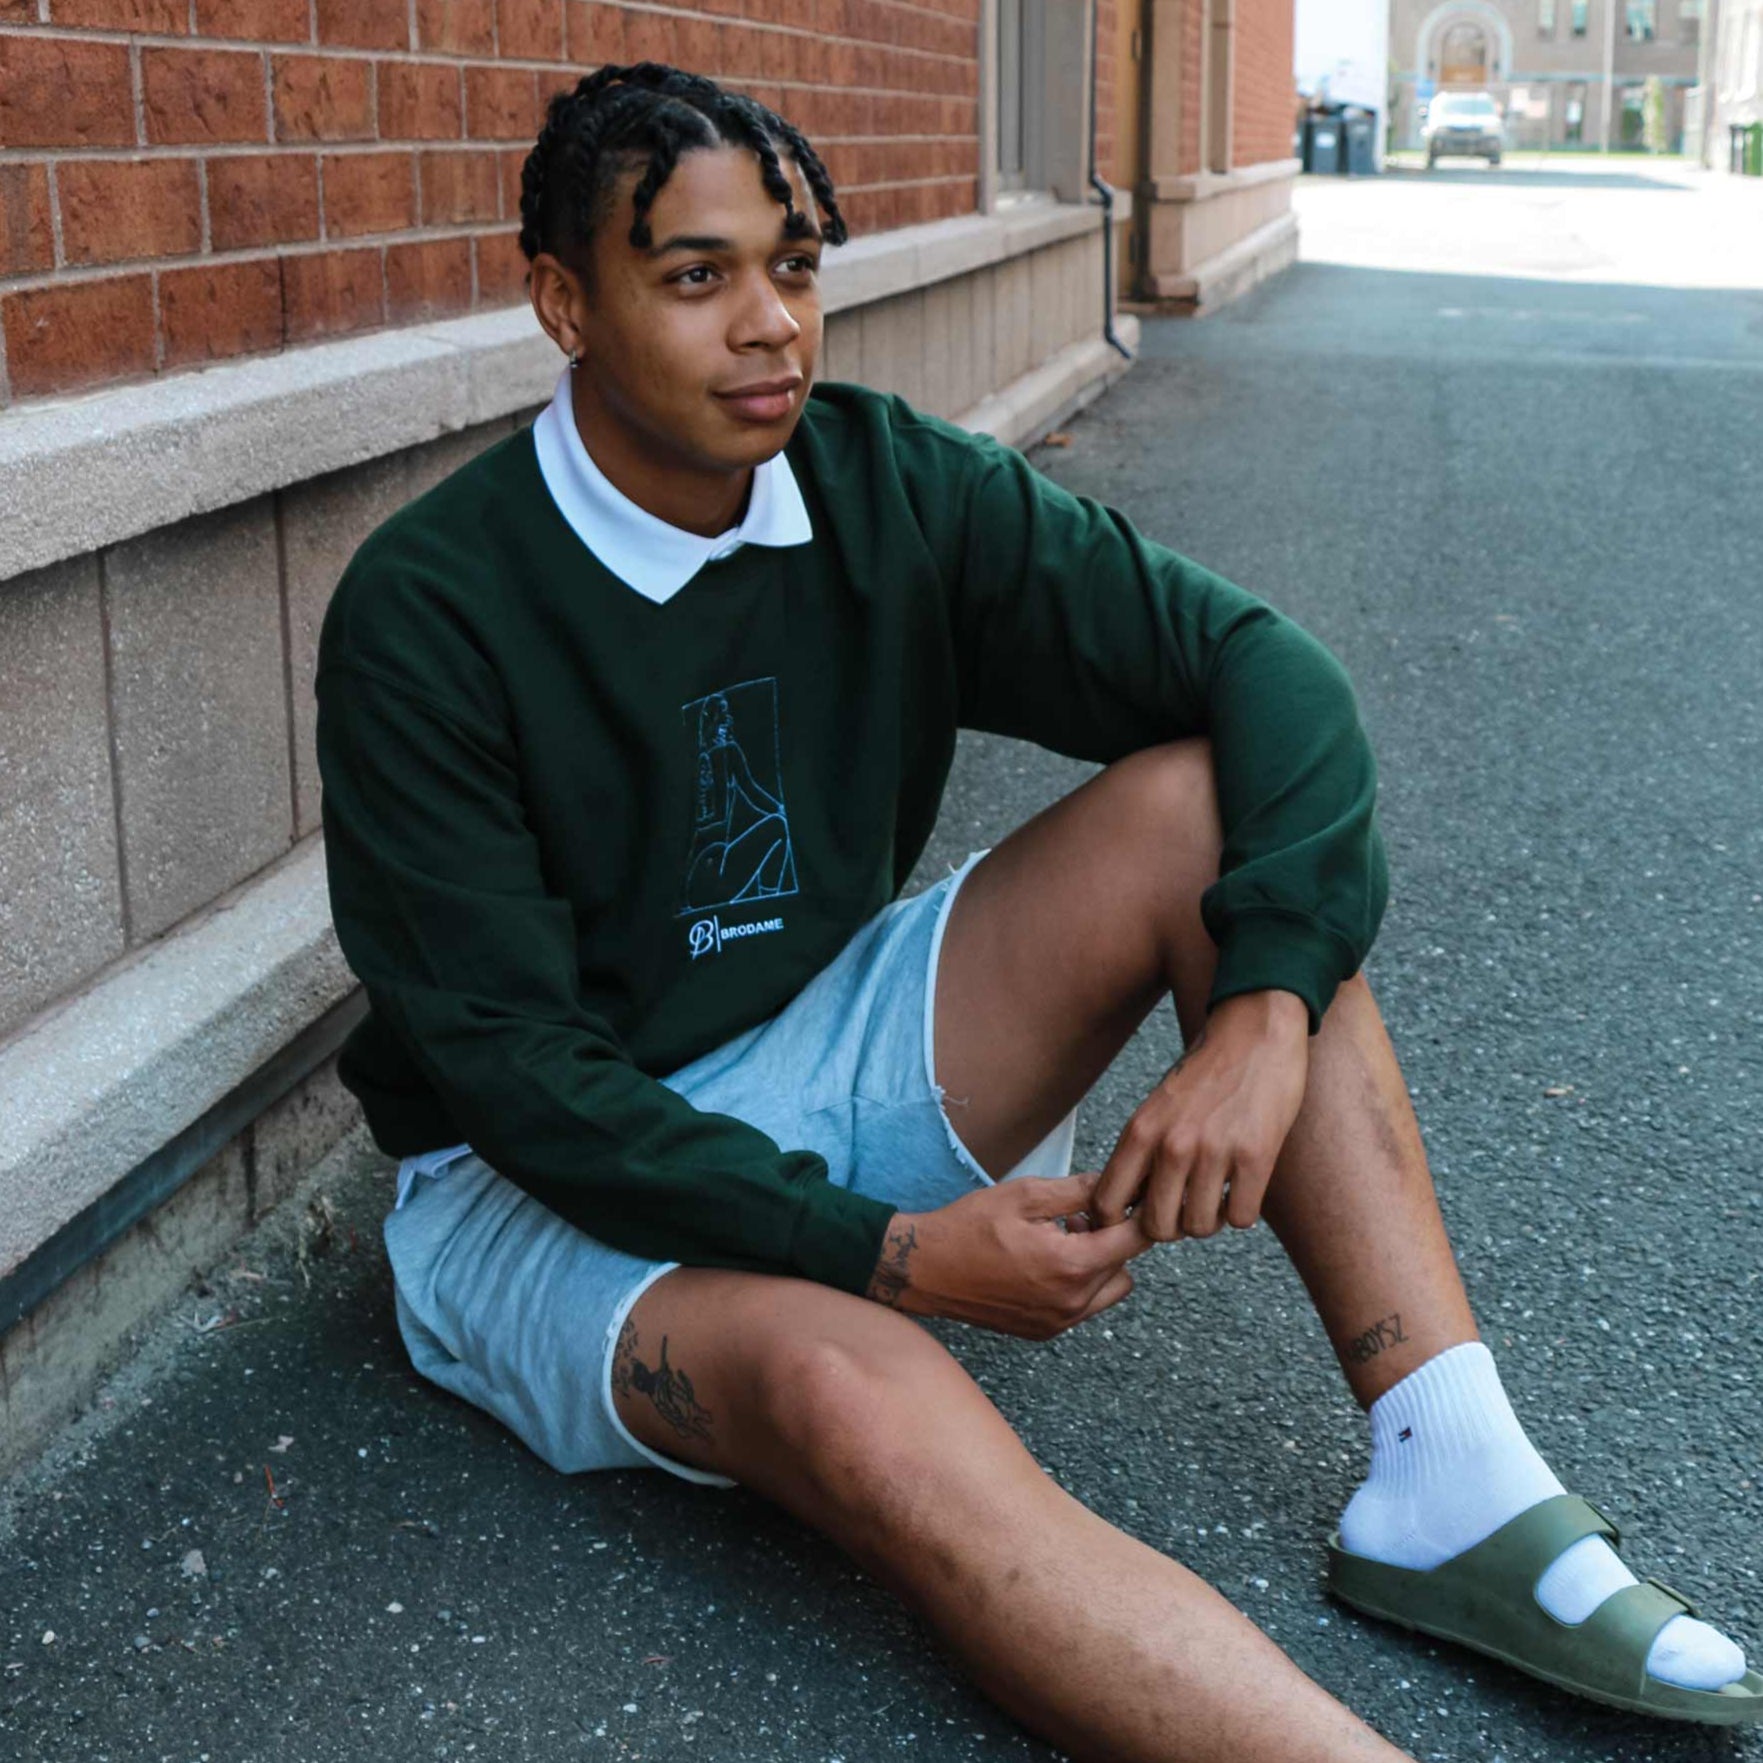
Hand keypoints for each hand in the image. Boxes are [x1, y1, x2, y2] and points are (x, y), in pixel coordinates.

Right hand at [865, 1173, 1154, 1339]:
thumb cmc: (969, 1227)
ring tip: (1062, 1238)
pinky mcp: (1044, 1331)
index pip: (1134, 1240)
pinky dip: (1078, 1283)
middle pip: (1126, 1266)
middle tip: (1079, 1216)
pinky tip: (1045, 1261)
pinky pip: (1083, 1306)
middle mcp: (1072, 1301)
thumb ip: (1078, 1190)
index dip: (1136, 1213)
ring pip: (1109, 1290)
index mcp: (1071, 1265)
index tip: (1131, 1196)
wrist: (924, 1269)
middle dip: (1113, 1238)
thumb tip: (1116, 1183)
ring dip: (1098, 1264)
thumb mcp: (1025, 1195)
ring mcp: (1058, 1321)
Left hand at [1091, 990, 1309, 1240]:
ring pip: (1199, 1228)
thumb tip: (1129, 1206)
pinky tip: (1243, 1186)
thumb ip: (1142, 1153)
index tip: (1138, 1219)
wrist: (1253, 1032)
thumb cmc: (1205, 1074)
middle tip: (1186, 1207)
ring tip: (1217, 1193)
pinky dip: (1242, 1211)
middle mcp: (1171, 1145)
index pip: (1108, 1203)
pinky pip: (1240, 1218)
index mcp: (1140, 1131)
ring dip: (1210, 1219)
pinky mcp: (1256, 1156)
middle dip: (1172, 1226)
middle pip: (1156, 1227)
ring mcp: (1213, 1152)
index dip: (1120, 1223)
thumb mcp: (1157, 1108)